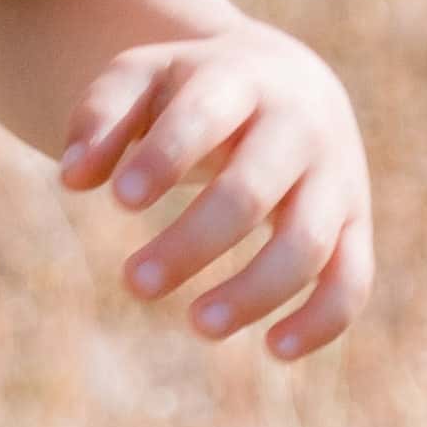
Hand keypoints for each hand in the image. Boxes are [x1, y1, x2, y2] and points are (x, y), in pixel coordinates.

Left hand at [62, 25, 370, 362]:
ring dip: (254, 291)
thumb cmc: (194, 88)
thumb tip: (71, 178)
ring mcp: (336, 177)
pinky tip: (274, 348)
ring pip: (307, 243)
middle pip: (252, 191)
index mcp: (241, 78)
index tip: (119, 200)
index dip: (165, 158)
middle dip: (193, 242)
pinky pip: (353, 279)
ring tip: (196, 323)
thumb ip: (100, 116)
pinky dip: (323, 319)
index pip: (205, 116)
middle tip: (133, 284)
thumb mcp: (142, 78)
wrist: (287, 81)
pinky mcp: (355, 224)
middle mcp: (299, 126)